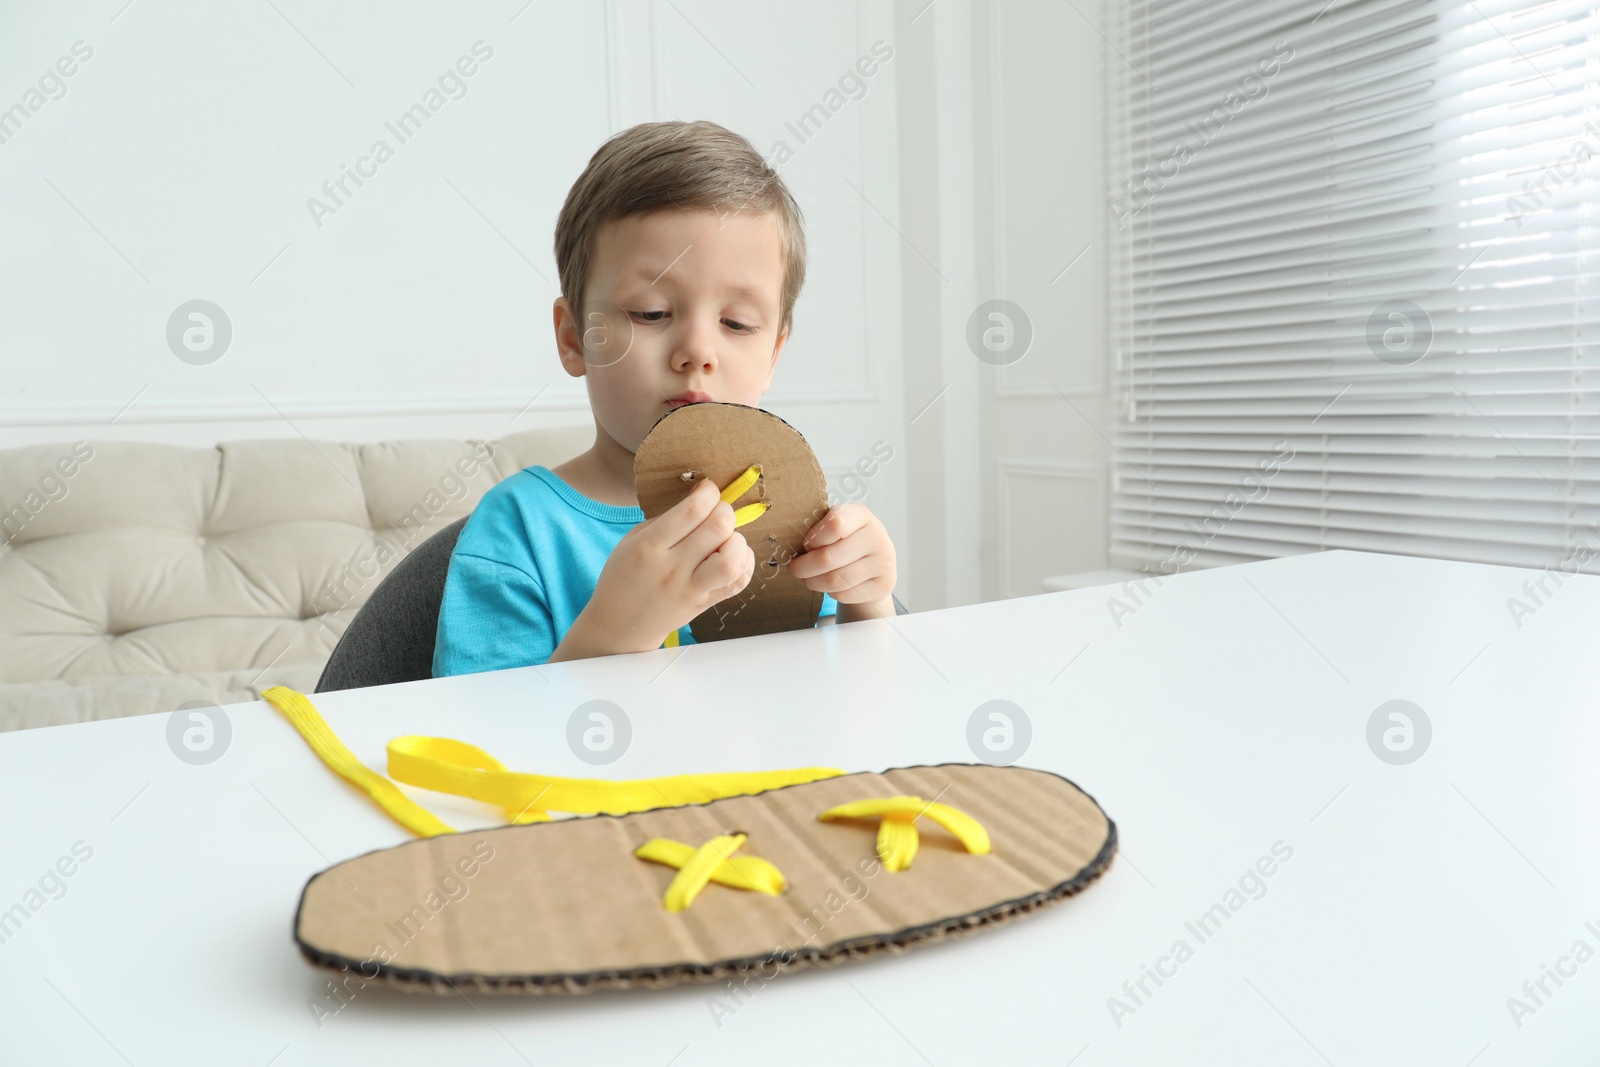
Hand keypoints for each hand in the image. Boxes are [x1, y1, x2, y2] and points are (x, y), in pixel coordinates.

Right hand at [551, 479, 754, 659]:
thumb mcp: (632, 541)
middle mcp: (671, 569)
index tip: (708, 489)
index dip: (709, 493)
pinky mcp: (704, 604)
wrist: (620, 626)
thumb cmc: (625, 576)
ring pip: (731, 560)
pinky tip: (733, 555)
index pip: (691, 511)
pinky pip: (737, 582)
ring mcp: (690, 589)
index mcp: (648, 547)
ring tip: (726, 538)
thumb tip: (701, 498)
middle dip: (725, 510)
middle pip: (717, 528)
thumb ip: (666, 520)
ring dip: (736, 540)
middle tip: (718, 512)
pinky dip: (744, 562)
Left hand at [787, 503, 896, 622]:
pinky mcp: (884, 585)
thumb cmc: (848, 540)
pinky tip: (830, 585)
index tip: (805, 545)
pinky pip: (845, 594)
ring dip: (814, 582)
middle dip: (804, 567)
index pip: (834, 524)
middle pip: (828, 558)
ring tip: (809, 578)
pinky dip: (831, 593)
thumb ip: (819, 530)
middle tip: (795, 569)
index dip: (813, 538)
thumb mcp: (837, 526)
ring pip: (835, 580)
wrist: (877, 561)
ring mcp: (884, 562)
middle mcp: (877, 537)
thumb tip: (789, 546)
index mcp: (861, 516)